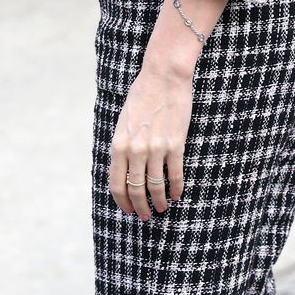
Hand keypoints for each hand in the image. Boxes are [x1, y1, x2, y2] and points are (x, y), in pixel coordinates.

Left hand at [109, 59, 192, 220]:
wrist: (163, 76)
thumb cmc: (142, 96)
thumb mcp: (123, 122)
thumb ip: (122, 146)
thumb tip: (123, 169)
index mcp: (118, 145)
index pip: (116, 184)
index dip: (122, 202)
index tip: (128, 211)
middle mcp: (134, 150)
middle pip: (135, 190)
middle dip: (140, 208)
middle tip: (145, 217)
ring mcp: (155, 148)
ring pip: (155, 186)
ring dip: (159, 202)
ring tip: (162, 208)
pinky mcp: (175, 144)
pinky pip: (175, 174)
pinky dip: (176, 188)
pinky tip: (177, 195)